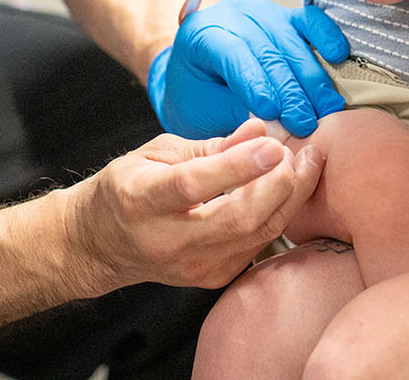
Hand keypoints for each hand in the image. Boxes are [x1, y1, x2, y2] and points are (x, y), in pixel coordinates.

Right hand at [69, 119, 323, 290]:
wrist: (101, 244)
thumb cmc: (128, 187)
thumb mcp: (157, 153)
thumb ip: (212, 145)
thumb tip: (259, 130)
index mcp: (141, 199)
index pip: (194, 185)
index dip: (238, 166)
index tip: (273, 144)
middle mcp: (166, 239)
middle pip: (236, 219)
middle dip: (279, 185)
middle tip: (303, 153)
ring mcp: (191, 266)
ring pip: (255, 236)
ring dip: (290, 199)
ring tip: (307, 166)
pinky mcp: (211, 278)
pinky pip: (256, 246)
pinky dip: (278, 215)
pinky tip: (289, 190)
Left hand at [147, 0, 350, 137]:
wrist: (197, 75)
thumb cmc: (196, 96)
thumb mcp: (204, 109)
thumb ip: (235, 113)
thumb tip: (271, 129)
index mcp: (202, 33)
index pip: (233, 55)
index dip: (254, 83)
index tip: (272, 111)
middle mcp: (233, 15)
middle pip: (267, 51)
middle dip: (290, 91)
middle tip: (306, 124)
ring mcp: (262, 12)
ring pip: (292, 41)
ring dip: (312, 79)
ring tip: (326, 110)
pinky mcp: (286, 15)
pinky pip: (309, 20)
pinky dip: (325, 36)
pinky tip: (337, 56)